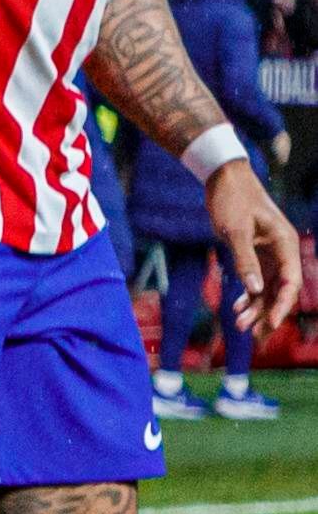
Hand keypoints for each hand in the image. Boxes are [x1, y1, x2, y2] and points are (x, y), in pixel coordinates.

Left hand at [206, 157, 308, 334]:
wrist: (223, 178)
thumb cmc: (231, 199)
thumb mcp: (235, 231)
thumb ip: (244, 260)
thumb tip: (253, 289)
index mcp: (285, 243)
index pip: (290, 281)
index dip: (282, 304)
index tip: (269, 323)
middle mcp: (282, 250)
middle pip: (281, 289)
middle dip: (268, 312)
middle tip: (253, 335)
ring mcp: (269, 253)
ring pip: (268, 287)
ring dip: (256, 307)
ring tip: (240, 326)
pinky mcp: (255, 253)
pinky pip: (257, 279)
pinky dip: (248, 294)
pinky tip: (236, 307)